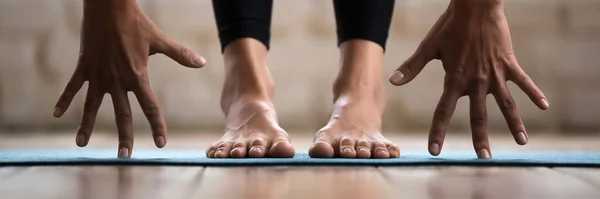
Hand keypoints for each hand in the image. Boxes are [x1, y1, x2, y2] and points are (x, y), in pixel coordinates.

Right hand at [53, 0, 206, 157]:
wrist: (108, 7)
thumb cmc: (135, 23)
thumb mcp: (159, 40)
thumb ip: (180, 54)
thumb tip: (202, 62)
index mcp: (137, 76)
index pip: (150, 106)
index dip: (157, 125)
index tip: (161, 143)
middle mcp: (117, 80)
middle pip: (122, 114)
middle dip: (124, 136)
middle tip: (124, 155)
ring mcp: (98, 75)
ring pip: (92, 106)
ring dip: (87, 125)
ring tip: (81, 143)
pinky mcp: (84, 67)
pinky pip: (72, 87)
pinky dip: (64, 99)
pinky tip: (57, 114)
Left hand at [388, 0, 548, 157]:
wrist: (475, 6)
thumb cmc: (449, 26)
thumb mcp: (428, 47)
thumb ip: (412, 66)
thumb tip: (393, 81)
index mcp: (454, 79)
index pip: (443, 111)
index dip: (438, 132)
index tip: (435, 151)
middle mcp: (475, 81)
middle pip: (478, 115)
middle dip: (480, 138)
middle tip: (483, 157)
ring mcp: (494, 73)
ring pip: (506, 104)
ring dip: (514, 123)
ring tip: (522, 142)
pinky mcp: (508, 63)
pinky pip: (523, 81)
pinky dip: (533, 93)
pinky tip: (544, 106)